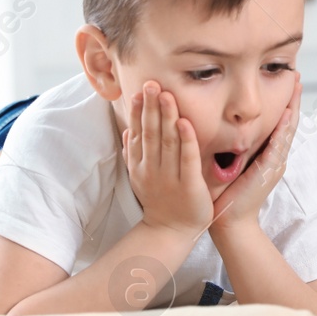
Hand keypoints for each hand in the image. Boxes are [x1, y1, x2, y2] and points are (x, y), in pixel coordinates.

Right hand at [124, 81, 212, 236]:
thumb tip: (127, 130)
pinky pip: (187, 159)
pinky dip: (186, 140)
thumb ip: (134, 153)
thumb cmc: (160, 200)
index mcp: (140, 165)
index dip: (138, 111)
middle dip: (151, 107)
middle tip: (152, 84)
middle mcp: (152, 169)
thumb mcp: (140, 176)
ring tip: (167, 95)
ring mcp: (170, 177)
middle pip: (151, 133)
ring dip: (166, 117)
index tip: (139, 90)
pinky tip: (184, 122)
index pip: (138, 132)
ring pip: (167, 142)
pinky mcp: (189, 185)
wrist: (170, 232)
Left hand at [210, 77, 300, 233]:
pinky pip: (279, 145)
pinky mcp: (270, 170)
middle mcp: (275, 157)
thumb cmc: (227, 195)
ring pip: (288, 130)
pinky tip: (286, 114)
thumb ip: (234, 145)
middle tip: (294, 75)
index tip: (283, 80)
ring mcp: (275, 163)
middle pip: (288, 121)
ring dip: (292, 107)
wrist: (230, 222)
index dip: (283, 101)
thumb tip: (225, 125)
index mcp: (267, 155)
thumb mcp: (232, 163)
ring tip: (295, 87)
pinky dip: (283, 129)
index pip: (279, 123)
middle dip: (292, 98)